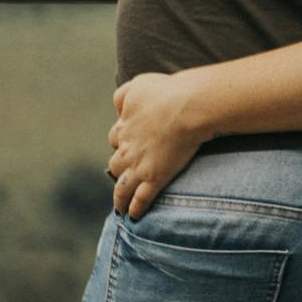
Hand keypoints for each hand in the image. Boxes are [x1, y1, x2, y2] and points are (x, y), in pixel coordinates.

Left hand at [107, 71, 207, 219]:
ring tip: (120, 206)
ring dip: (119, 197)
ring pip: (122, 186)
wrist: (186, 107)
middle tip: (124, 176)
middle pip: (115, 164)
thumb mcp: (138, 85)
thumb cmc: (165, 92)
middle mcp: (128, 149)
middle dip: (119, 170)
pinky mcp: (155, 178)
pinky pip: (140, 199)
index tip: (128, 145)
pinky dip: (135, 209)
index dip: (121, 142)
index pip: (115, 138)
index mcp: (124, 126)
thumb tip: (117, 109)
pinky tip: (133, 216)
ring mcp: (140, 166)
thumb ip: (123, 96)